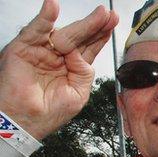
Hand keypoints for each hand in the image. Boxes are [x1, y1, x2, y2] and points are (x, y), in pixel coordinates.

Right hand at [0, 0, 117, 139]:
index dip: (101, 35)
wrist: (25, 122)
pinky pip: (35, 30)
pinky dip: (44, 18)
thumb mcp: (78, 93)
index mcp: (72, 67)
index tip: (113, 23)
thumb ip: (84, 72)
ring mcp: (42, 51)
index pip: (89, 47)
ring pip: (64, 33)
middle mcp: (57, 57)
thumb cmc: (48, 113)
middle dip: (96, 25)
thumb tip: (80, 54)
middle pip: (80, 37)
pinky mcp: (23, 49)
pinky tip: (52, 7)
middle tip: (108, 15)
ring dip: (82, 24)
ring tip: (98, 16)